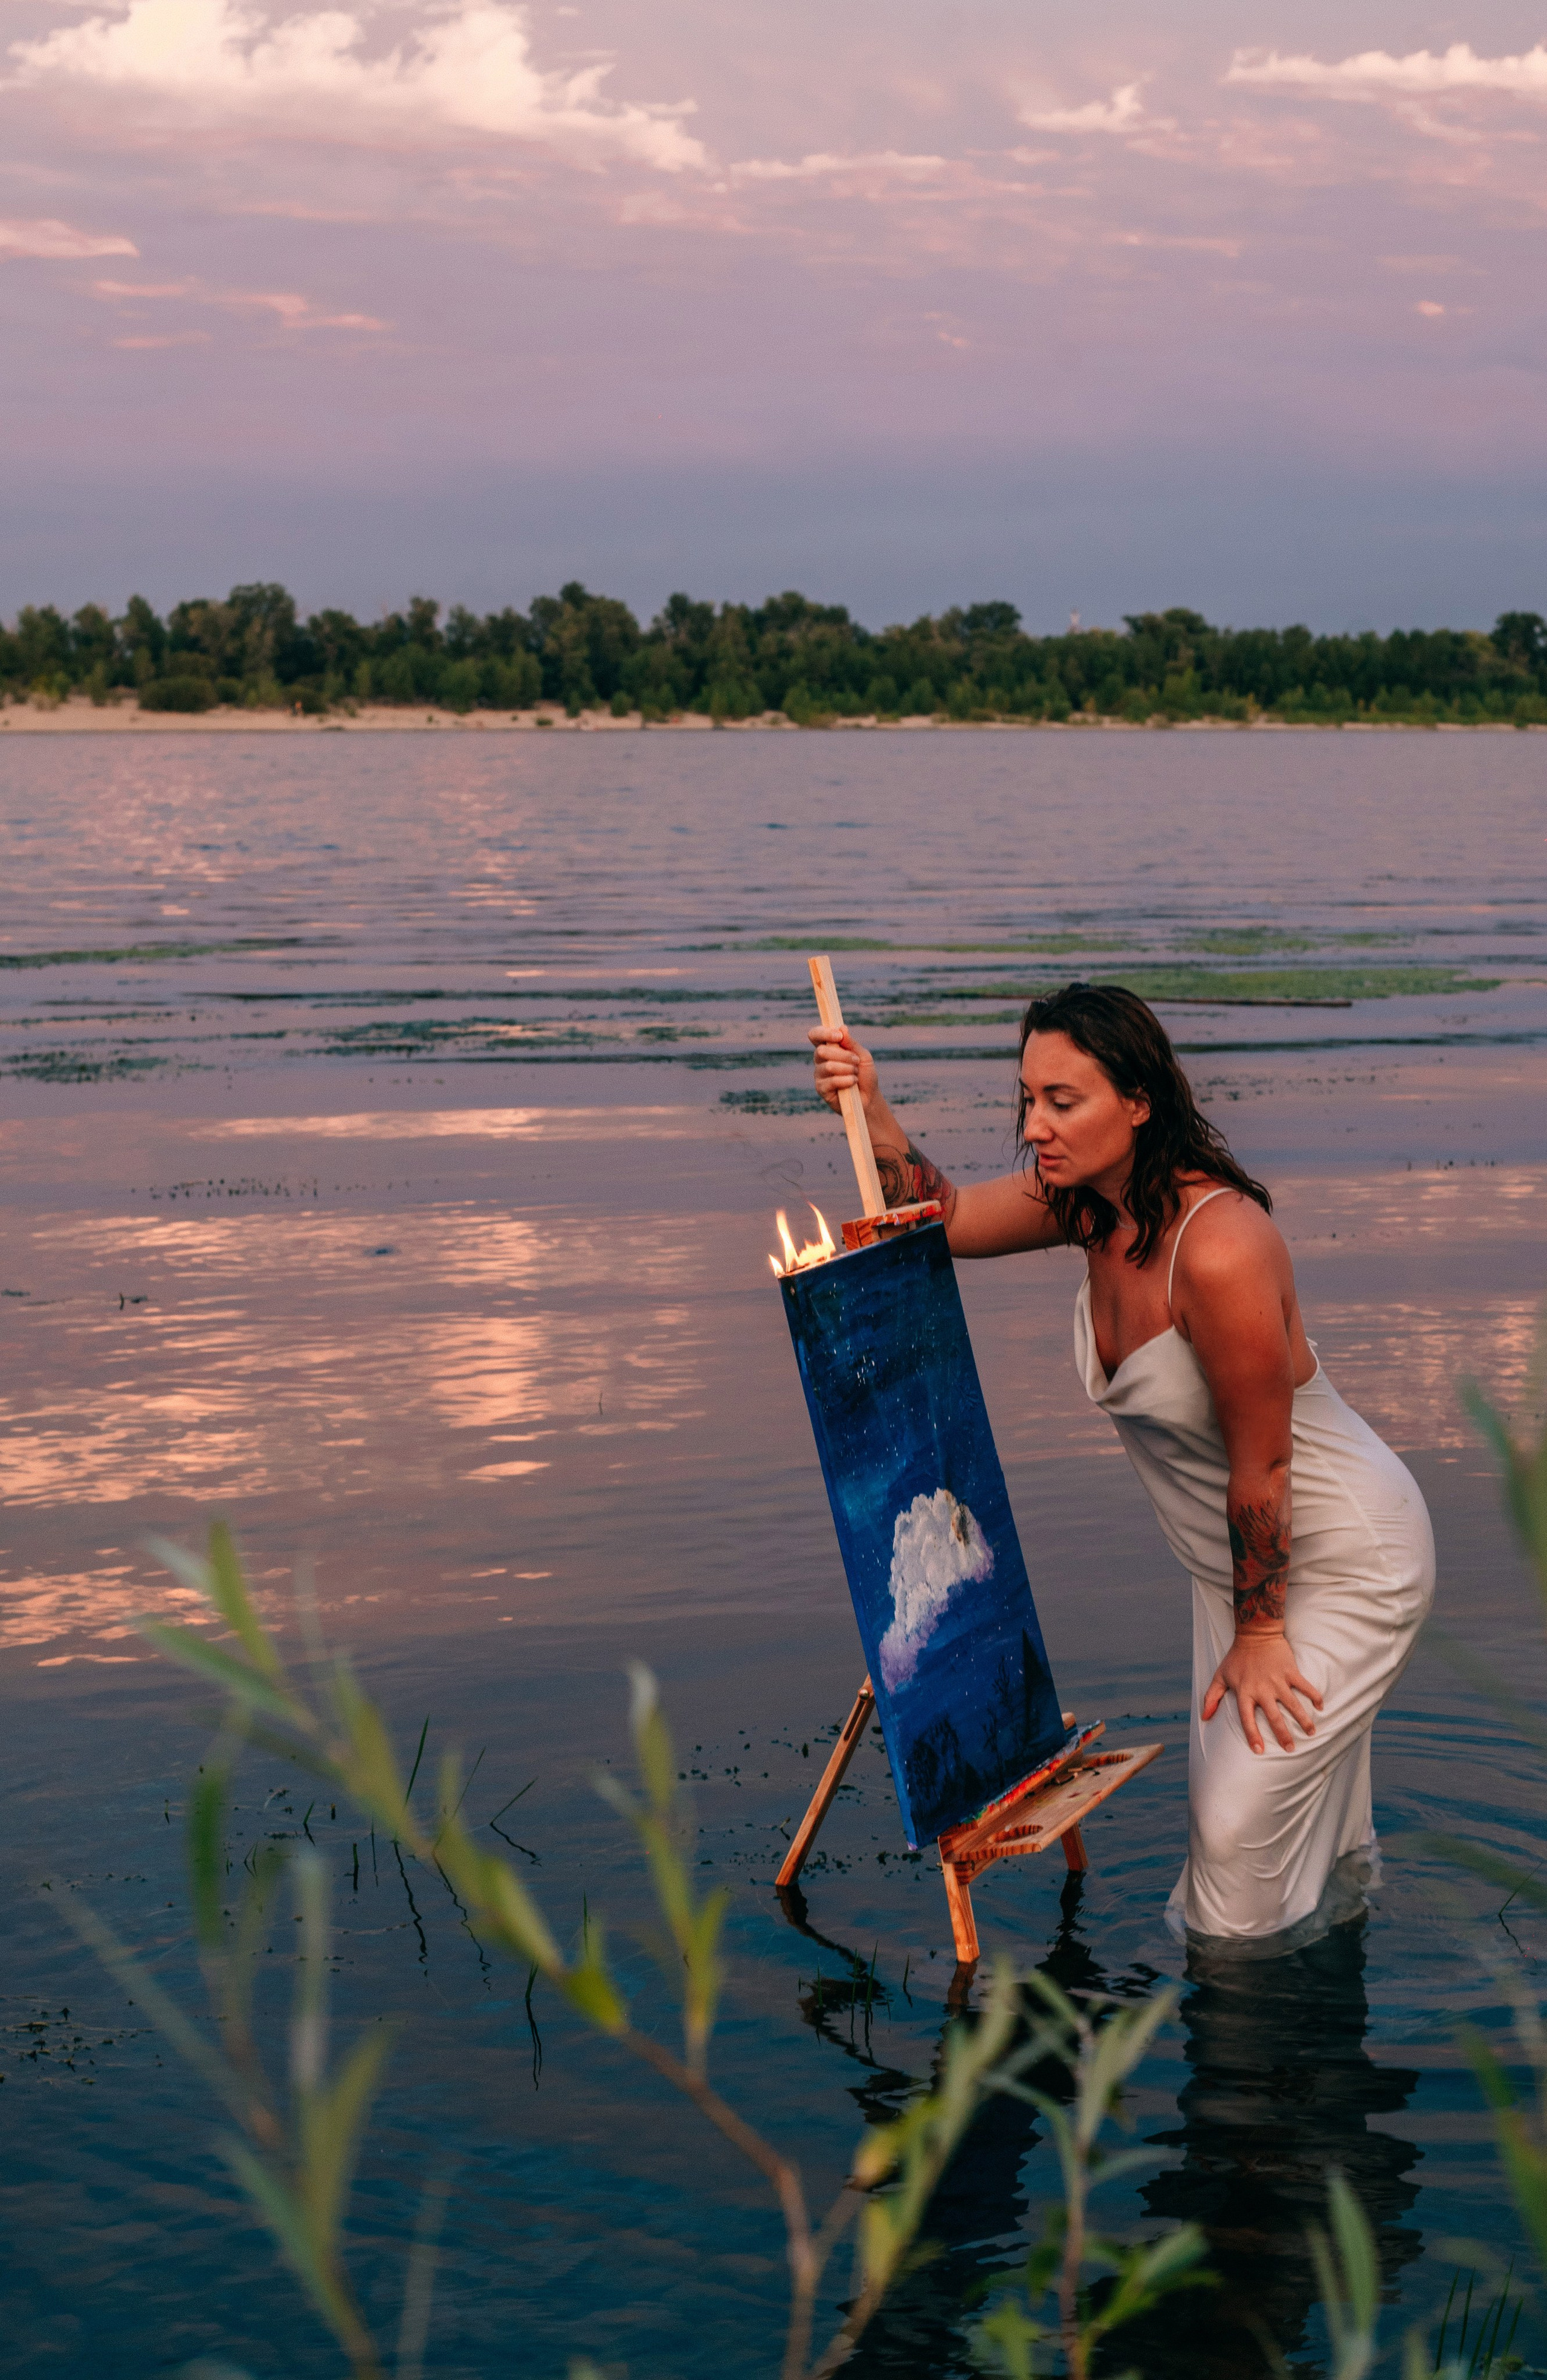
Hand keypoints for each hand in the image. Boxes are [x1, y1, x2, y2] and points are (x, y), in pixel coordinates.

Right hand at [808, 1025, 878, 1115]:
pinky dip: (846, 1081)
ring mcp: (819, 1074)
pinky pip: (831, 1081)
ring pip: (829, 1066)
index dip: (823, 1033)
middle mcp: (820, 1060)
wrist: (869, 1097)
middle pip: (821, 1051)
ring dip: (847, 1069)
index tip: (838, 1036)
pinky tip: (852, 1083)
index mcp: (828, 1048)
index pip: (815, 1035)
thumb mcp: (863, 1056)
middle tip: (856, 1061)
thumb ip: (852, 1043)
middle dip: (843, 1055)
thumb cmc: (865, 1075)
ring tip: (855, 1074)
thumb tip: (842, 1027)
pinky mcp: (821, 1089)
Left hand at [1201, 1626, 1322, 1754]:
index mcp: (1245, 1692)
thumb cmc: (1236, 1656)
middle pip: (1274, 1717)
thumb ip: (1211, 1697)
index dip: (1252, 1735)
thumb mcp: (1220, 1676)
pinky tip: (1321, 1707)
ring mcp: (1278, 1680)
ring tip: (1311, 1733)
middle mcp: (1262, 1689)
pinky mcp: (1290, 1671)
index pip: (1247, 1719)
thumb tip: (1204, 1717)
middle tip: (1291, 1749)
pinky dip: (1314, 1695)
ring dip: (1303, 1720)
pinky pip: (1305, 1686)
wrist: (1255, 1633)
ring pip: (1293, 1705)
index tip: (1259, 1750)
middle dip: (1283, 1735)